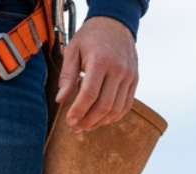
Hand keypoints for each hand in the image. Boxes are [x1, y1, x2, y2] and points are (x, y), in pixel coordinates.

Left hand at [55, 16, 138, 133]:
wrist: (115, 23)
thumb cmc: (90, 37)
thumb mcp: (73, 50)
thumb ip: (67, 75)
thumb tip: (60, 100)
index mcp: (100, 61)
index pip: (90, 94)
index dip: (79, 111)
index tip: (69, 121)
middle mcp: (118, 69)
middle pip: (104, 105)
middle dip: (88, 120)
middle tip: (75, 127)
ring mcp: (129, 76)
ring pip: (116, 109)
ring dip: (100, 122)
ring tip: (86, 126)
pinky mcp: (134, 80)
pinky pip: (126, 105)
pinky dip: (114, 116)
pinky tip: (101, 120)